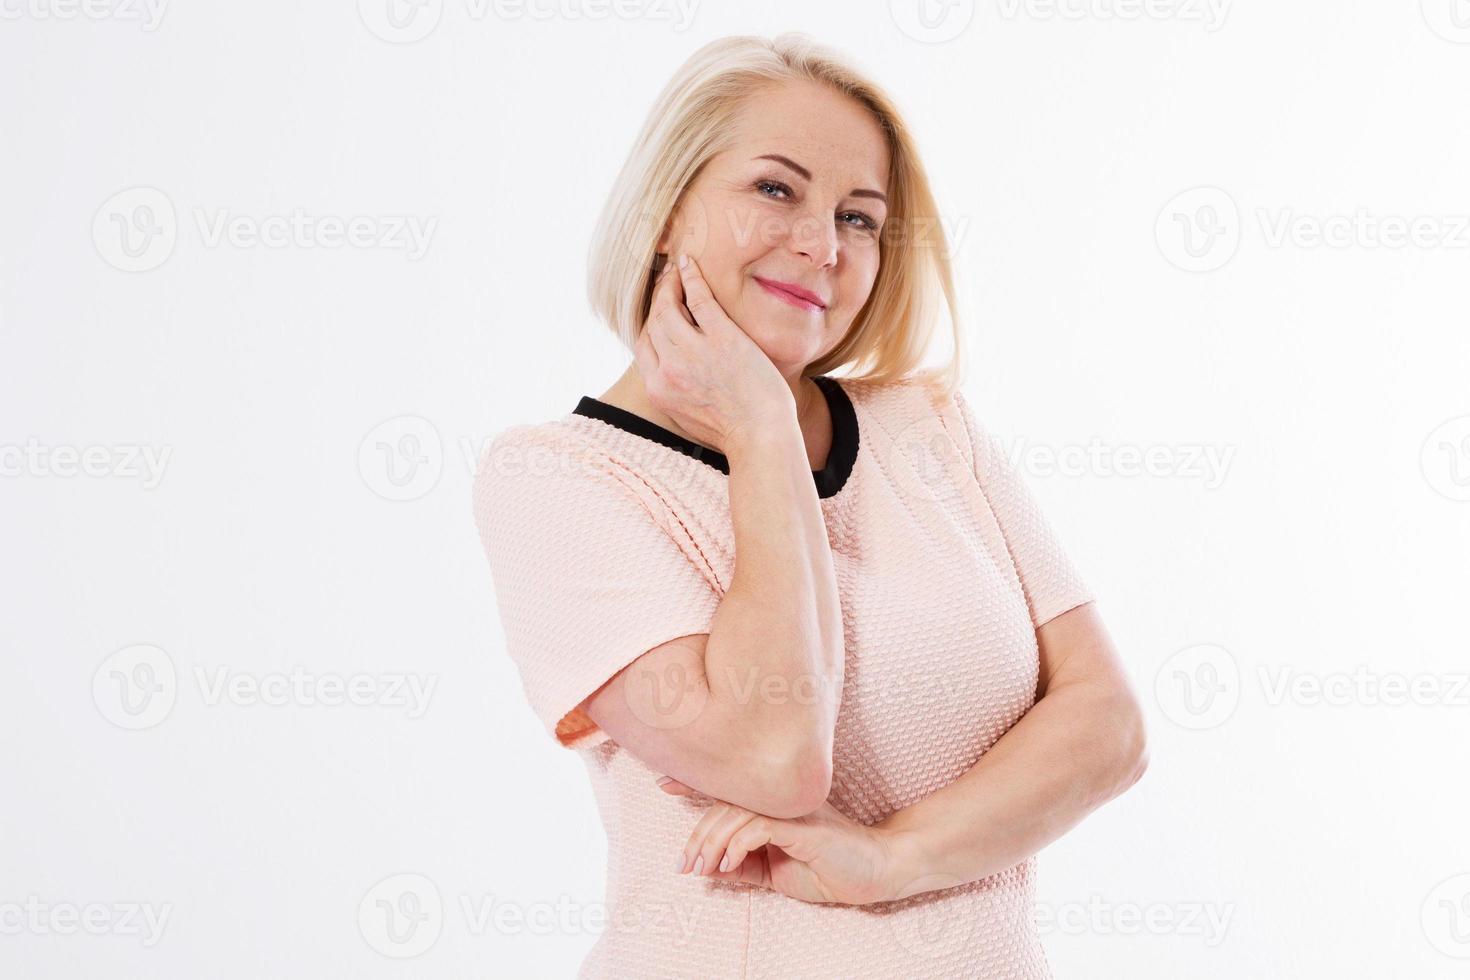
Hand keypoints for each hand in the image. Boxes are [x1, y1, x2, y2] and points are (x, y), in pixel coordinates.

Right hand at [634, 253, 794, 453]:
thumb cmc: (733, 431)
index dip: (649, 323)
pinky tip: (690, 265)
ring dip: (670, 284)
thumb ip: (674, 393)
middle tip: (667, 281)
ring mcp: (693, 352)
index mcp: (658, 390)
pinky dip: (691, 278)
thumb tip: (672, 378)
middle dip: (658, 298)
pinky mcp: (721, 338)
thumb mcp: (688, 418)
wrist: (760, 436)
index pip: (643, 345)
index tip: (658, 311)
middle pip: (654, 323)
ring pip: (669, 307)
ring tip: (677, 271)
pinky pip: (698, 298)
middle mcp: (669, 369)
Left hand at [656, 776, 903, 905]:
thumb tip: (707, 868)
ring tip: (702, 869)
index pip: (729, 786)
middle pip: (724, 801)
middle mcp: (780, 797)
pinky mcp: (803, 825)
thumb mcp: (775, 872)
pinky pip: (758, 826)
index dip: (695, 780)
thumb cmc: (827, 868)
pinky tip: (728, 864)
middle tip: (684, 864)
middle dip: (697, 833)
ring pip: (736, 812)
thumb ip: (743, 867)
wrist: (874, 872)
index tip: (663, 783)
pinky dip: (736, 844)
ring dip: (712, 842)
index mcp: (772, 803)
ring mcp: (792, 808)